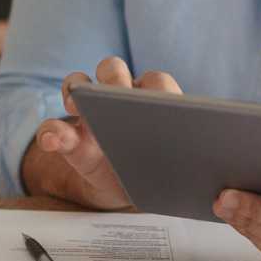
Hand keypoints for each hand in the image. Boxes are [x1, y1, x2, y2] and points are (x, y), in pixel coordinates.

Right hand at [28, 56, 180, 209]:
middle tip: (115, 92)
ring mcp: (90, 113)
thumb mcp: (174, 174)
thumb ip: (183, 164)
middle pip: (112, 70)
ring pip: (79, 84)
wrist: (127, 191)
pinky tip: (52, 141)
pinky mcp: (68, 137)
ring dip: (76, 91)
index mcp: (154, 102)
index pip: (156, 82)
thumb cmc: (158, 173)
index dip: (155, 87)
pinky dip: (50, 133)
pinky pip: (52, 128)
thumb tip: (209, 175)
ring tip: (77, 106)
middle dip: (113, 78)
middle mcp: (119, 98)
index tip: (157, 100)